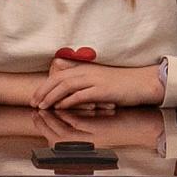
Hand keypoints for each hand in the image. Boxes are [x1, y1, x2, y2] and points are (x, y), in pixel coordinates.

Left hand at [31, 58, 165, 111]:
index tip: (34, 97)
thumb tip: (65, 86)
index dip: (44, 86)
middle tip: (33, 103)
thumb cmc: (121, 84)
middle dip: (43, 92)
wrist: (142, 83)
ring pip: (67, 86)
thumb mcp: (98, 79)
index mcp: (85, 69)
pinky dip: (69, 101)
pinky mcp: (103, 90)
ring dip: (52, 96)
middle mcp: (88, 72)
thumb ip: (82, 80)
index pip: (58, 76)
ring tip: (43, 106)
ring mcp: (95, 80)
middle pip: (59, 80)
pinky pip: (82, 95)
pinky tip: (61, 107)